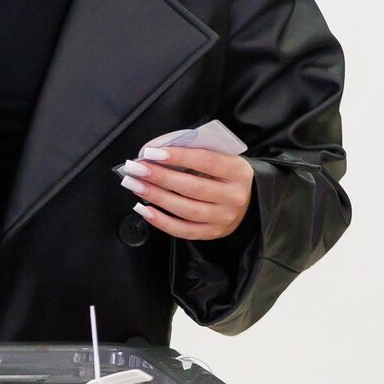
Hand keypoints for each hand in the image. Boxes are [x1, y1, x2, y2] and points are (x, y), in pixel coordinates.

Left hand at [119, 146, 253, 240]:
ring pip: (186, 209)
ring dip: (156, 197)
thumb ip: (193, 152)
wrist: (248, 203)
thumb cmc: (224, 175)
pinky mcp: (211, 233)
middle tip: (136, 169)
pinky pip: (182, 230)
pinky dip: (160, 221)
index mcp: (238, 172)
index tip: (151, 152)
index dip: (178, 156)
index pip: (207, 161)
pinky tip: (144, 209)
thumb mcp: (220, 158)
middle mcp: (233, 196)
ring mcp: (223, 217)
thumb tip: (155, 150)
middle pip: (193, 187)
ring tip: (135, 186)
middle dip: (160, 177)